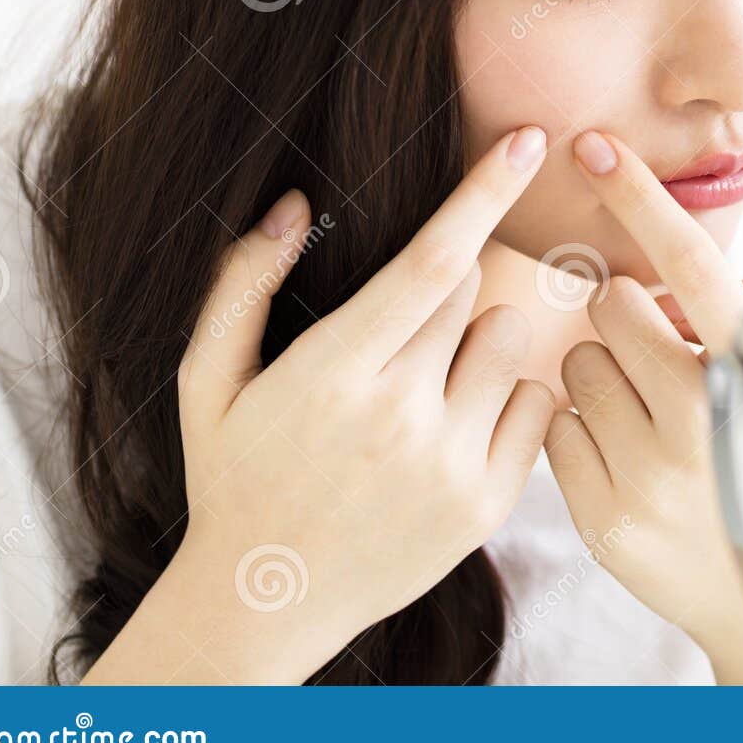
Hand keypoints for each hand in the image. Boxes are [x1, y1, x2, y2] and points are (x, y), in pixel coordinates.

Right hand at [85, 126, 554, 683]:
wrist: (263, 603)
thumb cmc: (234, 477)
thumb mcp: (207, 381)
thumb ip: (241, 284)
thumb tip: (293, 204)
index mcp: (331, 375)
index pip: (431, 261)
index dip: (484, 191)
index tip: (529, 140)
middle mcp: (400, 418)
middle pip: (471, 291)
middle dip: (444, 290)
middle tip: (398, 339)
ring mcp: (450, 466)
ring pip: (509, 341)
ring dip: (476, 342)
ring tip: (422, 390)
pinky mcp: (486, 505)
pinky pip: (536, 405)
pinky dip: (507, 399)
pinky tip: (453, 428)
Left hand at [543, 129, 742, 684]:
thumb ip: (728, 318)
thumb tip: (668, 261)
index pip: (690, 266)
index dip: (641, 198)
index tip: (594, 146)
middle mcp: (704, 423)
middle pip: (611, 304)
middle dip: (623, 317)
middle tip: (658, 362)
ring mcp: (649, 474)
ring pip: (574, 363)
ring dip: (601, 377)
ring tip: (645, 424)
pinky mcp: (603, 518)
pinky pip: (554, 428)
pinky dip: (580, 435)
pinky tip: (623, 463)